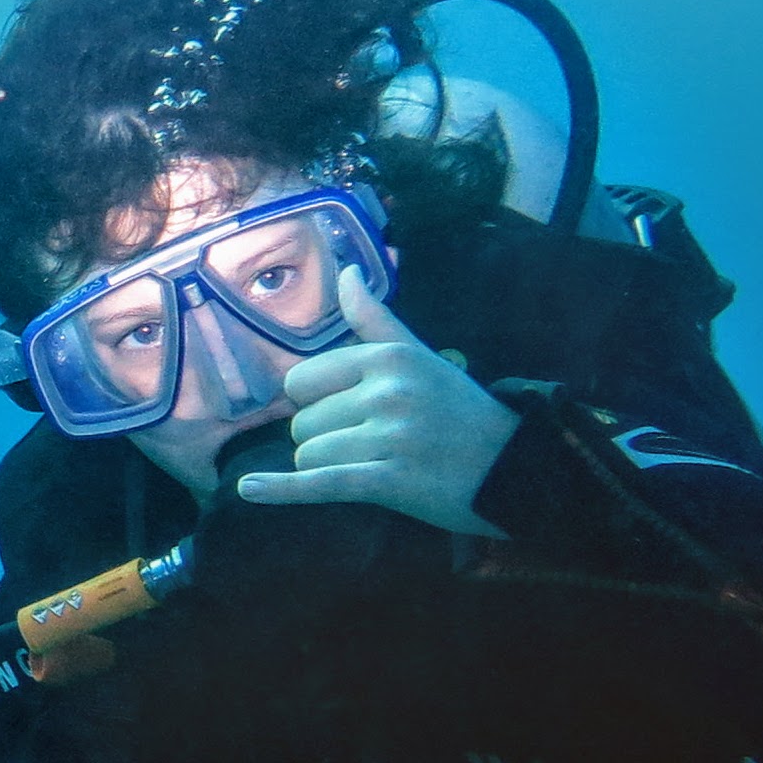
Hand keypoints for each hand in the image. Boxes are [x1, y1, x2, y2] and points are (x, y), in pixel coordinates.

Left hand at [235, 267, 514, 535]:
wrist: (512, 467)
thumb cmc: (460, 410)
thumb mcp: (419, 356)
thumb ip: (375, 318)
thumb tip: (345, 272)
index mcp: (388, 358)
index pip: (303, 380)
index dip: (315, 400)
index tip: (347, 410)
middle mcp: (386, 393)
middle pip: (302, 421)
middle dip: (323, 436)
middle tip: (368, 442)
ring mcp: (387, 438)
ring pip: (309, 454)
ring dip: (328, 465)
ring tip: (372, 463)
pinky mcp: (388, 482)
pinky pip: (319, 483)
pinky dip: (281, 490)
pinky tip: (249, 490)